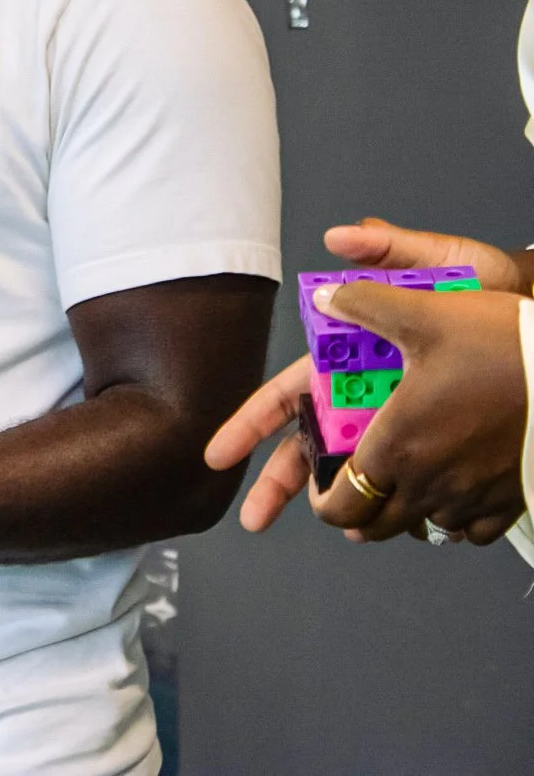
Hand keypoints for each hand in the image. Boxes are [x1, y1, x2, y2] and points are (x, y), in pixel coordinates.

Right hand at [205, 216, 530, 533]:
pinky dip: (405, 506)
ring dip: (349, 500)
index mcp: (350, 358)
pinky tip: (405, 521)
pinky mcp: (440, 445)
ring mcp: (401, 424)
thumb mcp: (436, 262)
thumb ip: (387, 251)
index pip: (287, 396)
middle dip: (281, 484)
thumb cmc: (491, 287)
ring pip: (358, 472)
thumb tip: (342, 238)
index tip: (220, 453)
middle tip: (256, 517)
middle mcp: (368, 395)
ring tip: (347, 524)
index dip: (249, 425)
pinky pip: (413, 483)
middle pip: (310, 447)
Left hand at [303, 281, 528, 543]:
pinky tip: (454, 489)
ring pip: (423, 528)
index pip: (340, 507)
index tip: (320, 483)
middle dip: (357, 511)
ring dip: (405, 512)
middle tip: (354, 487)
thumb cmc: (506, 349)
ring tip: (402, 483)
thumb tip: (329, 298)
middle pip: (376, 528)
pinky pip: (472, 531)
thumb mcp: (427, 314)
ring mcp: (472, 501)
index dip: (322, 501)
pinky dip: (455, 518)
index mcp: (396, 448)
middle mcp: (430, 486)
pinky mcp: (509, 504)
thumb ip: (368, 305)